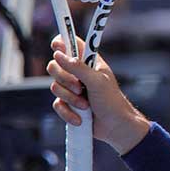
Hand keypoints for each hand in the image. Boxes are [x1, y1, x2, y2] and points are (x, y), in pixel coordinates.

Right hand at [47, 36, 149, 154]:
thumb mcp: (97, 82)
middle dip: (65, 79)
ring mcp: (72, 89)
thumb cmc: (112, 101)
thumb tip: (58, 54)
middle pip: (55, 66)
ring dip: (70, 99)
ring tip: (85, 105)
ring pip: (54, 86)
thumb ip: (78, 68)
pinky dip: (67, 113)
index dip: (61, 43)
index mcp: (89, 62)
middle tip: (80, 88)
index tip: (56, 48)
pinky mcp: (68, 104)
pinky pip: (56, 104)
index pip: (72, 45)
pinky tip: (80, 118)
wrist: (115, 127)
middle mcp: (79, 73)